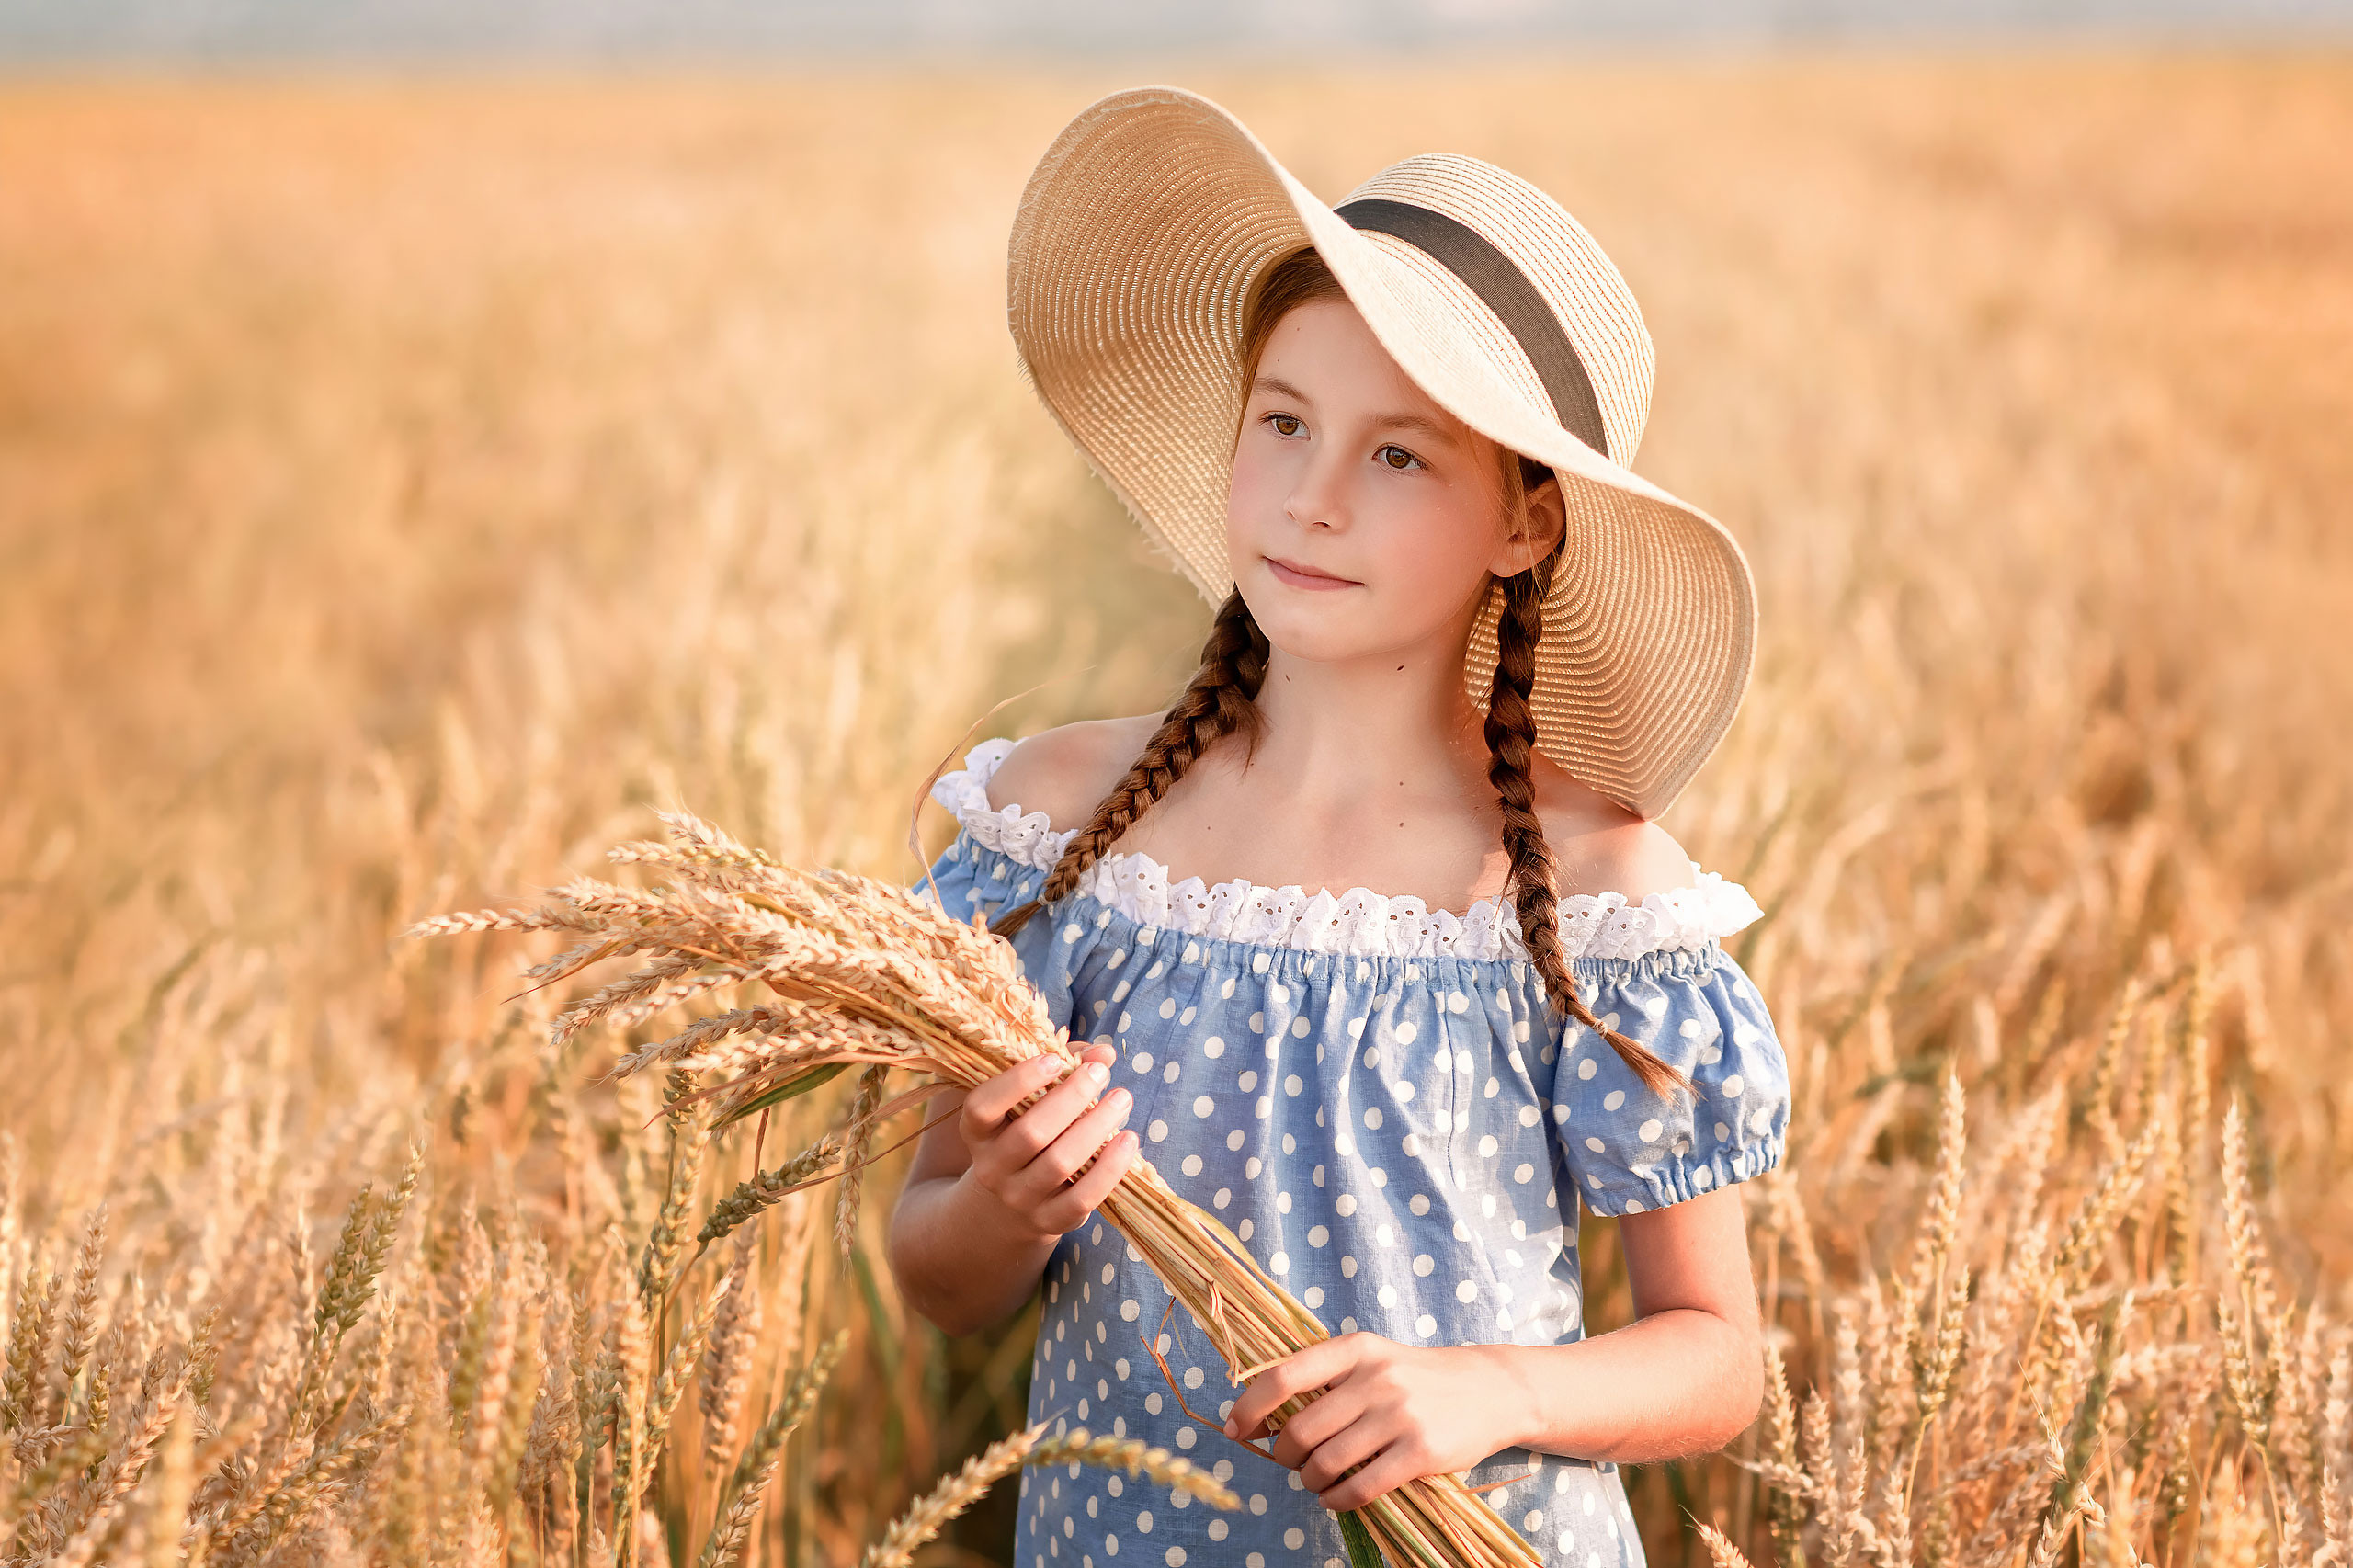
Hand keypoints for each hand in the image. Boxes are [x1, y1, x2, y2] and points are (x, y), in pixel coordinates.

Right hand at [955, 1042, 1138, 1244]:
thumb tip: (1103, 1054)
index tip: (1054, 1059)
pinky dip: (1110, 1168)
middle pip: (1031, 1133)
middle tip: (1099, 1073)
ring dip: (1096, 1126)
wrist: (1009, 1209)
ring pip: (1060, 1163)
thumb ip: (1064, 1071)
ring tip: (1122, 1098)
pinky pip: (1082, 1197)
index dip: (1016, 1081)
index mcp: (977, 1133)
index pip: (982, 1107)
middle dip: (1071, 1097)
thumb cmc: (1026, 1136)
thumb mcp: (1028, 1105)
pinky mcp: (1048, 1222)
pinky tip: (1129, 1139)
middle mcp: (991, 1168)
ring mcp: (1018, 1198)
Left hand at [1220, 1334, 1515, 1512]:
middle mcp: (1375, 1378)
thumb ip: (1325, 1378)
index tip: (1236, 1430)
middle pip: (1300, 1429)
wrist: (1489, 1389)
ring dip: (1309, 1480)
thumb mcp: (1372, 1359)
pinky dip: (1337, 1500)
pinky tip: (1335, 1497)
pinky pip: (1361, 1487)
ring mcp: (1399, 1415)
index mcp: (1355, 1349)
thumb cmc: (1415, 1377)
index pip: (1283, 1377)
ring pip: (1326, 1462)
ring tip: (1314, 1481)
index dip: (1250, 1407)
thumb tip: (1265, 1416)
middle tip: (1288, 1462)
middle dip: (1283, 1455)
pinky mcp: (1420, 1453)